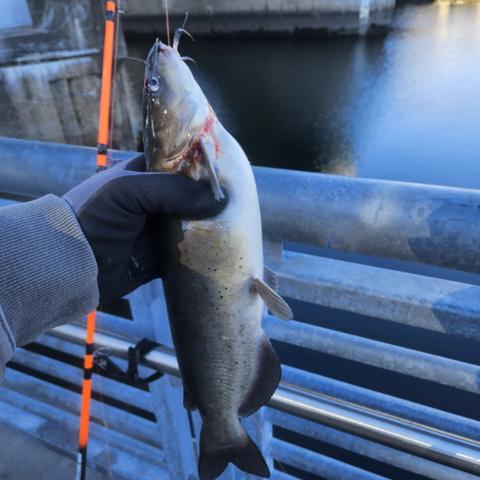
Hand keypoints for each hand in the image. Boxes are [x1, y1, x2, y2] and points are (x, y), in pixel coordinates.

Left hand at [63, 155, 226, 305]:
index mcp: (144, 175)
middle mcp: (154, 201)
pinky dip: (202, 252)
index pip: (179, 164)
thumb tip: (216, 199)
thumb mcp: (128, 190)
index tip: (228, 171)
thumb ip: (171, 189)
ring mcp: (158, 229)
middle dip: (211, 199)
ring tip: (237, 224)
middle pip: (191, 196)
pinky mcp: (160, 257)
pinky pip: (187, 253)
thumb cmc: (94, 216)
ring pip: (193, 225)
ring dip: (210, 227)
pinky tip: (222, 249)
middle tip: (239, 200)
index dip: (202, 166)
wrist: (71, 264)